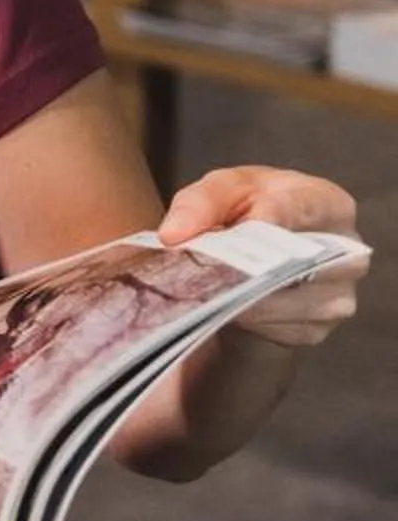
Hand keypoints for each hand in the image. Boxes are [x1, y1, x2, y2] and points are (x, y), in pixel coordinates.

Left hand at [157, 167, 369, 349]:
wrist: (264, 255)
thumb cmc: (249, 209)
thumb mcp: (223, 191)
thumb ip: (199, 202)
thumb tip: (173, 234)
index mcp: (329, 204)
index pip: (296, 212)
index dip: (259, 223)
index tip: (227, 235)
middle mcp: (347, 254)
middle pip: (292, 264)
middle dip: (242, 266)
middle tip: (202, 268)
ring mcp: (337, 297)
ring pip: (282, 303)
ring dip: (238, 297)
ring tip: (205, 287)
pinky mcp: (316, 330)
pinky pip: (276, 329)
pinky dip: (244, 319)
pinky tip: (225, 307)